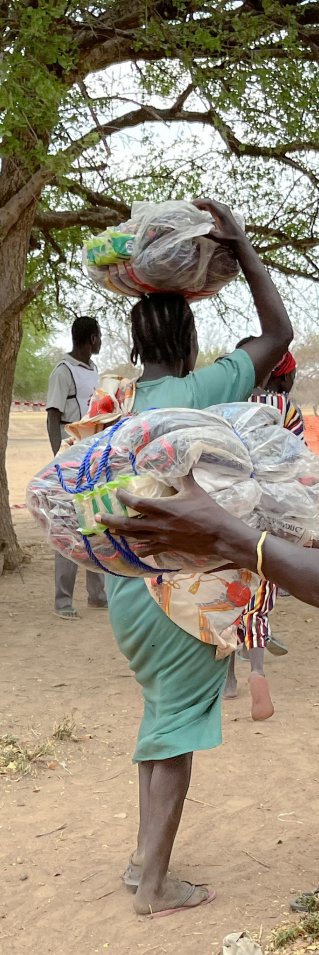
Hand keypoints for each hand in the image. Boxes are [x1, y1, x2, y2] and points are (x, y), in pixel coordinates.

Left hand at [96, 474, 224, 557]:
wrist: (219, 535)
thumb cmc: (208, 511)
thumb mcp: (194, 490)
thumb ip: (184, 476)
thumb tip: (182, 460)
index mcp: (163, 508)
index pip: (136, 503)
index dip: (123, 498)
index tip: (116, 492)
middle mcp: (158, 525)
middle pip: (128, 525)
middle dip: (111, 521)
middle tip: (98, 518)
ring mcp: (162, 538)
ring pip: (136, 538)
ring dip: (122, 535)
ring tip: (111, 532)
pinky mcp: (169, 547)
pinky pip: (150, 550)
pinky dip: (141, 549)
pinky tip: (136, 549)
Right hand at [193, 197, 243, 244]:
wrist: (238, 238)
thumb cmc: (228, 238)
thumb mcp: (217, 237)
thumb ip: (206, 233)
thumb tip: (195, 231)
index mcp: (221, 213)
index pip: (209, 203)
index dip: (199, 202)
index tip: (191, 205)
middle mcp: (223, 208)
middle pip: (209, 201)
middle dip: (199, 202)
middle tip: (189, 206)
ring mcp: (224, 208)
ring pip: (211, 202)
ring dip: (202, 204)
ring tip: (193, 208)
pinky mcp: (224, 210)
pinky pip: (213, 205)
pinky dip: (206, 206)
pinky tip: (201, 210)